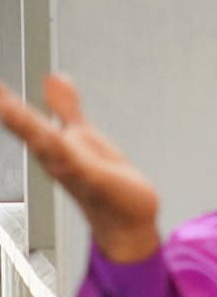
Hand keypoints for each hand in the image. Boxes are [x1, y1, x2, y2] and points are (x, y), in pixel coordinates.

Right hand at [0, 74, 160, 262]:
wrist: (125, 219)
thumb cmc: (102, 180)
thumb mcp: (81, 133)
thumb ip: (65, 107)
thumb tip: (53, 77)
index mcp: (52, 144)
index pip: (22, 118)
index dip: (5, 101)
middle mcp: (56, 158)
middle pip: (29, 131)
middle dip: (9, 112)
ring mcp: (74, 170)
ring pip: (47, 145)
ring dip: (28, 128)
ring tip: (8, 107)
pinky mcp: (96, 180)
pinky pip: (76, 164)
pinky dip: (65, 151)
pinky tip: (55, 138)